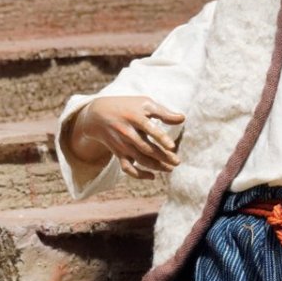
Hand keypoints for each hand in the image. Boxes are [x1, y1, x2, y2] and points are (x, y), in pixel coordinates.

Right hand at [67, 95, 184, 179]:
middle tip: (177, 162)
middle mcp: (127, 132)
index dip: (160, 137)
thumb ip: (163, 112)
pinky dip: (138, 174)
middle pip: (146, 148)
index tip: (172, 146)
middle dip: (162, 157)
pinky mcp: (118, 153)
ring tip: (170, 168)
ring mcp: (122, 144)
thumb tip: (183, 118)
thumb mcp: (144, 104)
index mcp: (135, 118)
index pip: (149, 128)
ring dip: (156, 166)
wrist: (98, 114)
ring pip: (139, 159)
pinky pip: (127, 168)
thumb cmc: (127, 107)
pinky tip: (152, 176)